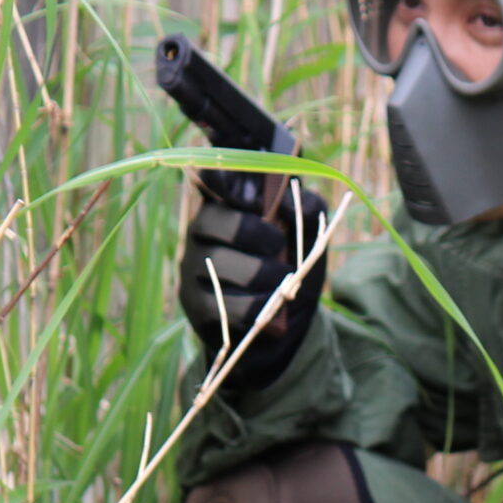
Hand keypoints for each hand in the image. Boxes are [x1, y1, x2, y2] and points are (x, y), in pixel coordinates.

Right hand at [178, 185, 329, 386]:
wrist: (284, 323)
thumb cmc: (292, 266)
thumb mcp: (309, 235)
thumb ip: (307, 209)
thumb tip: (290, 201)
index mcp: (226, 205)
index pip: (211, 179)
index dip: (228, 181)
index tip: (258, 198)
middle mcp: (201, 232)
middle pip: (212, 221)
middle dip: (253, 233)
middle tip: (279, 246)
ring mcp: (193, 268)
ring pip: (217, 263)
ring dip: (258, 272)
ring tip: (283, 279)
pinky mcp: (196, 303)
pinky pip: (220, 303)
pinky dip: (253, 304)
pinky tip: (269, 304)